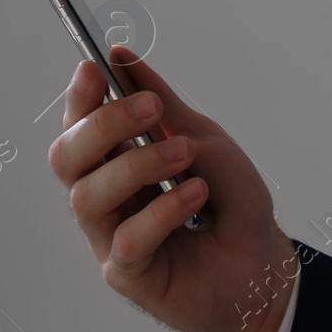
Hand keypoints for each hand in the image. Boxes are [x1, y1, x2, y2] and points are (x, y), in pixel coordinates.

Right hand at [47, 46, 296, 331]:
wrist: (263, 263)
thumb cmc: (232, 205)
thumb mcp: (206, 142)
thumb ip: (165, 106)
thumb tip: (121, 57)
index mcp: (119, 161)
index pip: (79, 126)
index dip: (80, 98)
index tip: (94, 68)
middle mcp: (107, 198)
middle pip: (68, 157)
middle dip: (103, 124)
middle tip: (150, 109)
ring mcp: (111, 237)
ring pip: (88, 196)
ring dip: (138, 164)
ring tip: (186, 155)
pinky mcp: (128, 274)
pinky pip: (125, 239)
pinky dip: (161, 210)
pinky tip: (195, 195)